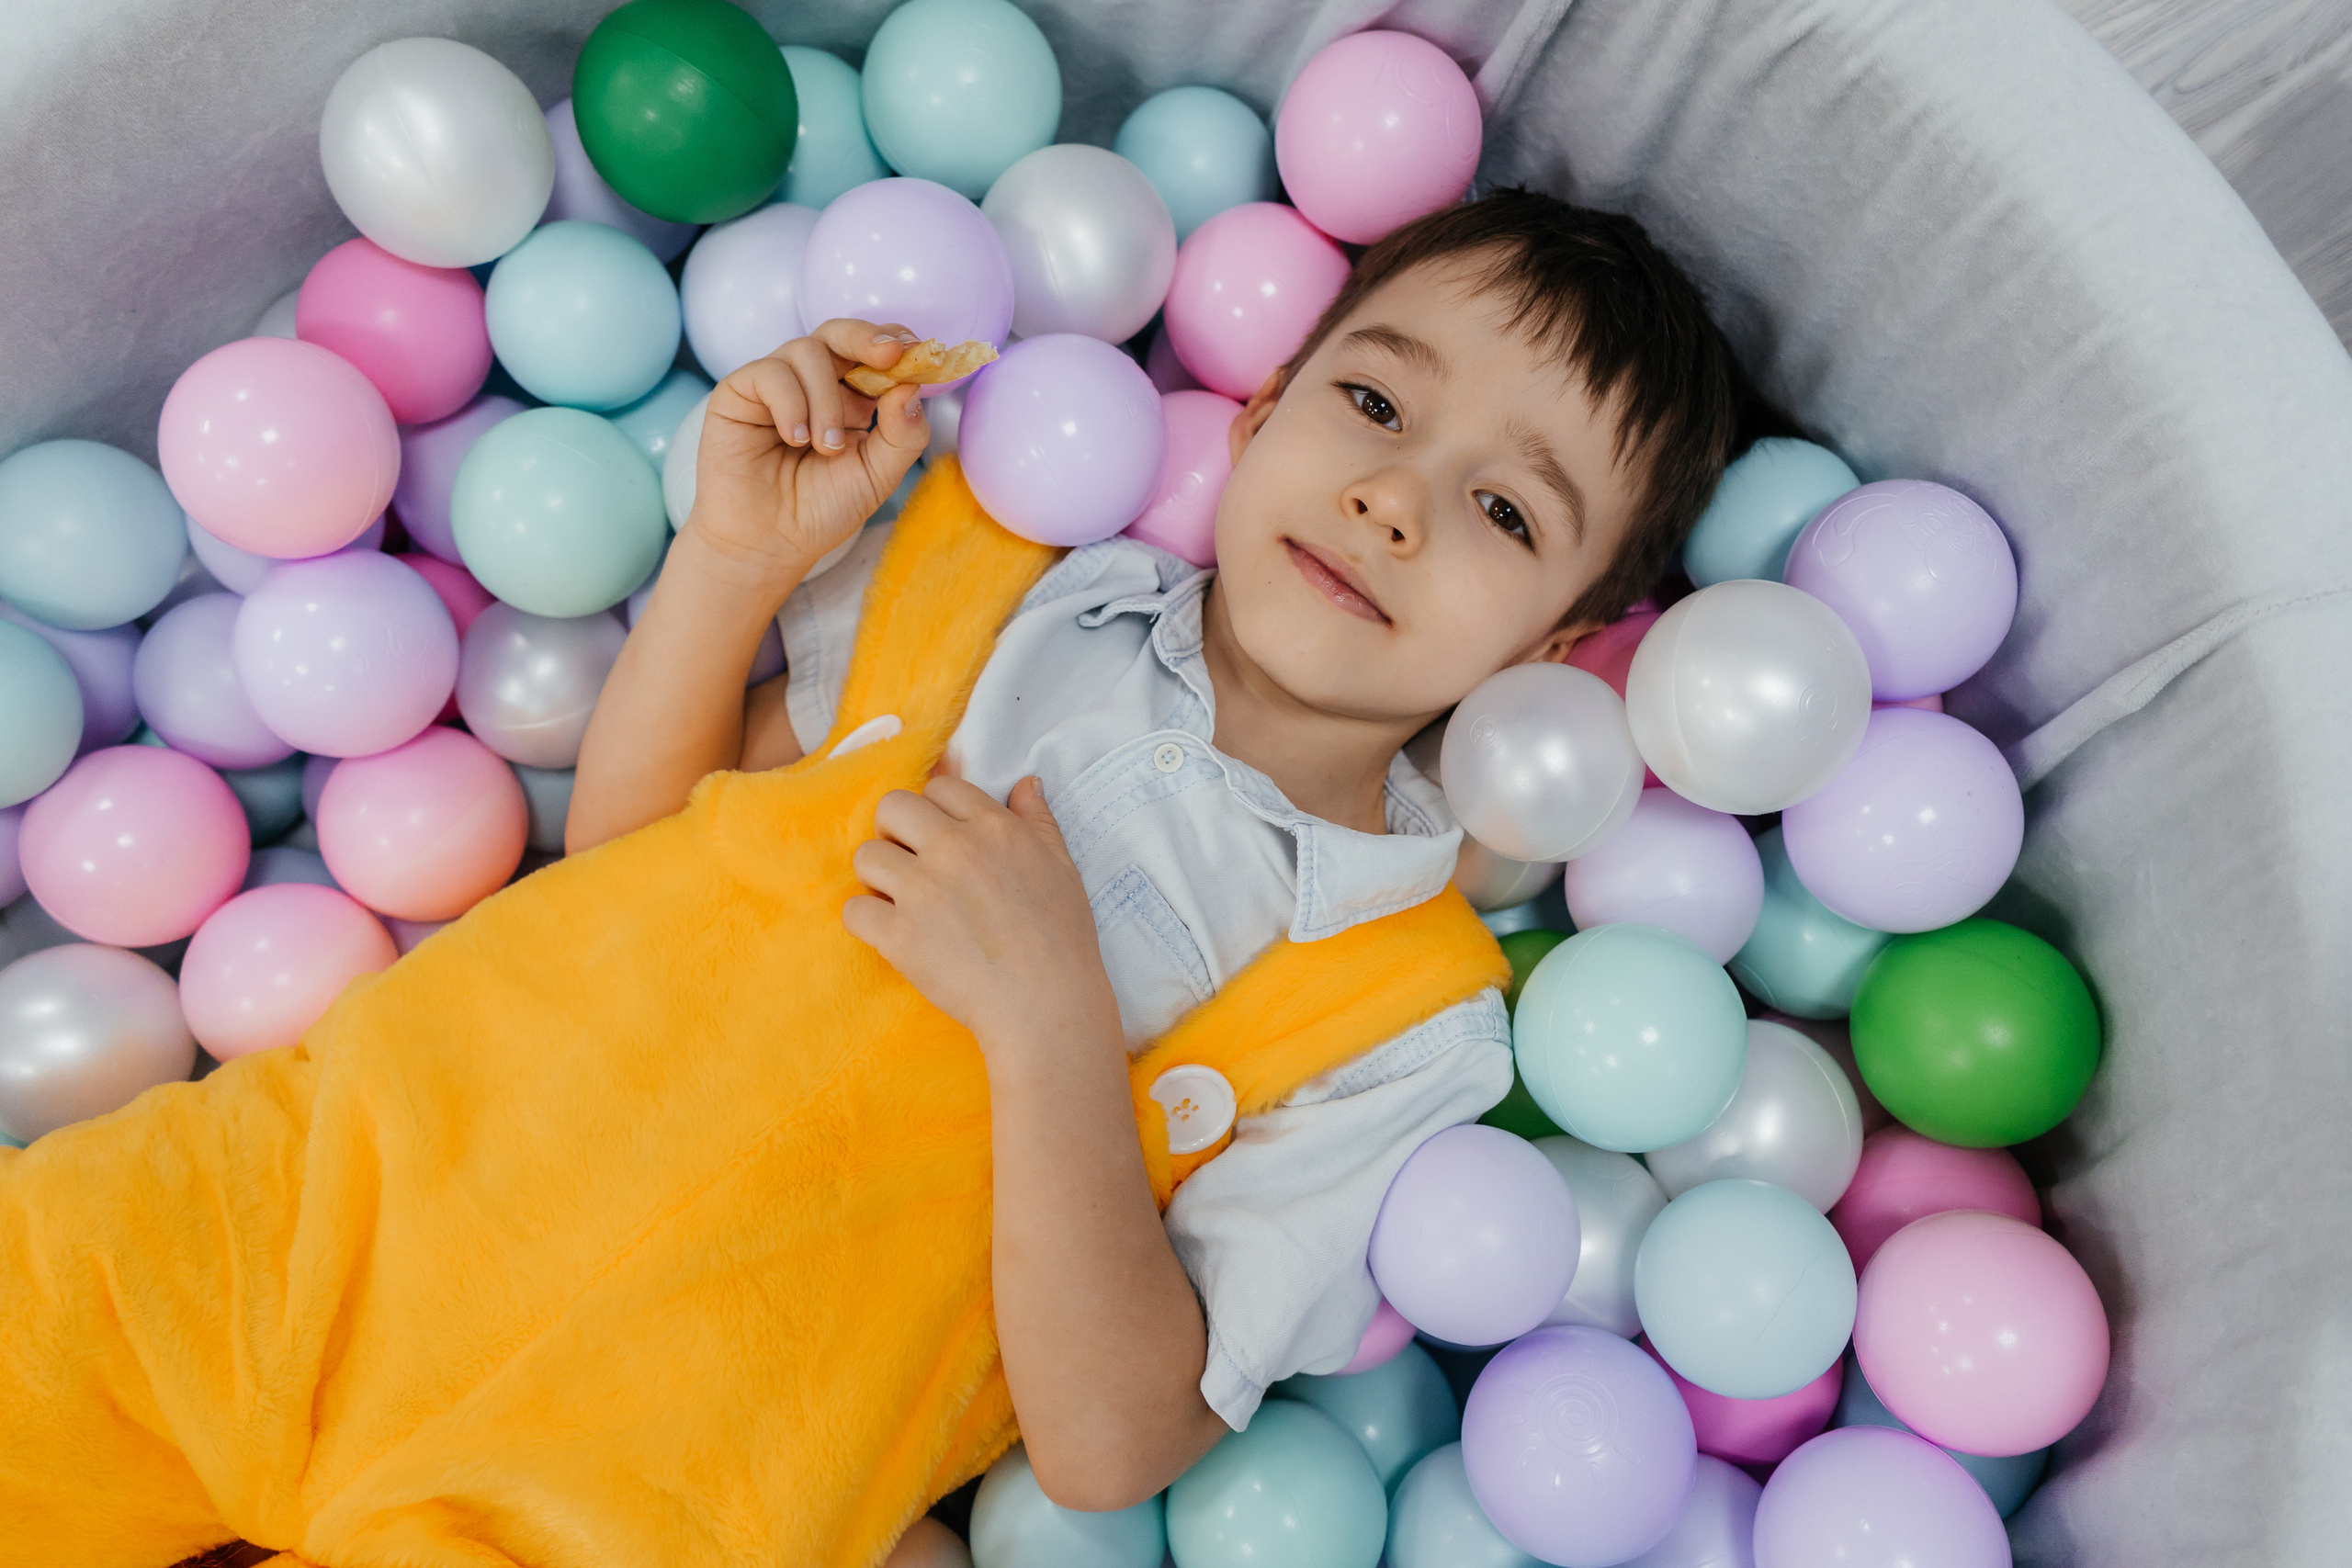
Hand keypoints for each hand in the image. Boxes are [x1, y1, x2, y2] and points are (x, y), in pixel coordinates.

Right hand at [688, 317, 932, 588]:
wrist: (768, 543)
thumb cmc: (820, 510)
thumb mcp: (876, 475)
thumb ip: (901, 434)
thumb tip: (912, 387)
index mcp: (852, 397)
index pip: (874, 353)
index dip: (897, 344)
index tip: (921, 352)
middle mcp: (814, 382)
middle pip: (840, 333)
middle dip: (868, 338)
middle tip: (890, 356)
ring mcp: (776, 384)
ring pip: (807, 351)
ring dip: (826, 400)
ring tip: (826, 447)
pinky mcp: (739, 392)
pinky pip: (770, 372)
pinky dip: (791, 403)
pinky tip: (794, 438)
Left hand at [844, 776, 1119, 1051]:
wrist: (1046, 1005)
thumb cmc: (1062, 938)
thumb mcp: (1062, 867)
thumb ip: (1038, 819)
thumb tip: (1024, 783)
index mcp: (993, 827)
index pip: (940, 788)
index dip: (937, 811)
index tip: (942, 837)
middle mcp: (953, 849)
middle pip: (891, 807)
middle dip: (895, 831)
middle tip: (911, 862)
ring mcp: (921, 891)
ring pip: (865, 856)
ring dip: (878, 877)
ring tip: (900, 901)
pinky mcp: (898, 935)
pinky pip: (853, 909)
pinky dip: (867, 922)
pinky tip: (890, 934)